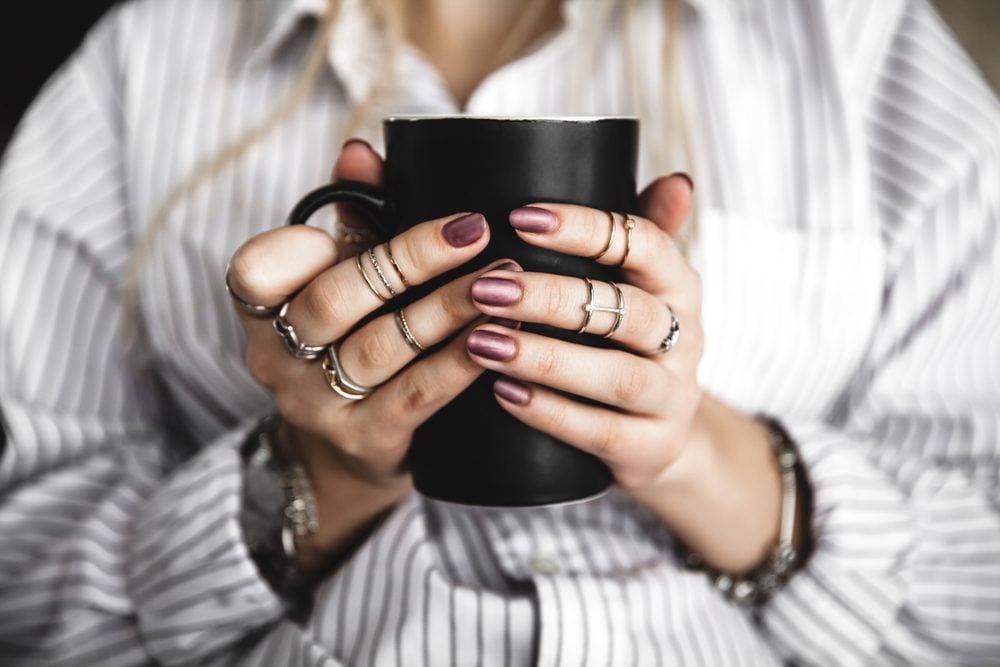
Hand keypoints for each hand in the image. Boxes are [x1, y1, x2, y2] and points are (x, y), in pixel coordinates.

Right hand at [227, 140, 507, 562]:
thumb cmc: (352, 341)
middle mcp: (276, 359)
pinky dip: (460, 360)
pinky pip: (417, 393)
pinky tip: (499, 334)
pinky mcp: (365, 440)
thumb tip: (361, 151)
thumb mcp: (342, 279)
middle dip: (408, 259)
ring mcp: (317, 405)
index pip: (256, 269)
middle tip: (474, 230)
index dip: (299, 244)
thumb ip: (351, 216)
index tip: (362, 216)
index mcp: (263, 310)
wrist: (351, 449)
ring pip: (381, 346)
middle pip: (334, 300)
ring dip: (447, 306)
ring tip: (501, 277)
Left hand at [465, 174, 702, 488]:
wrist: (656, 437)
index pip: (644, 242)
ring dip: (547, 357)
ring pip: (618, 375)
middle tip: (484, 288)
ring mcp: (674, 397)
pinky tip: (503, 393)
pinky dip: (552, 412)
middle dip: (553, 297)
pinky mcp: (653, 448)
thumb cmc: (623, 345)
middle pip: (628, 310)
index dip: (583, 228)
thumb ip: (636, 236)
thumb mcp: (634, 288)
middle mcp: (686, 336)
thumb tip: (676, 178)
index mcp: (679, 285)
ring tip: (482, 342)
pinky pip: (604, 433)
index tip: (518, 217)